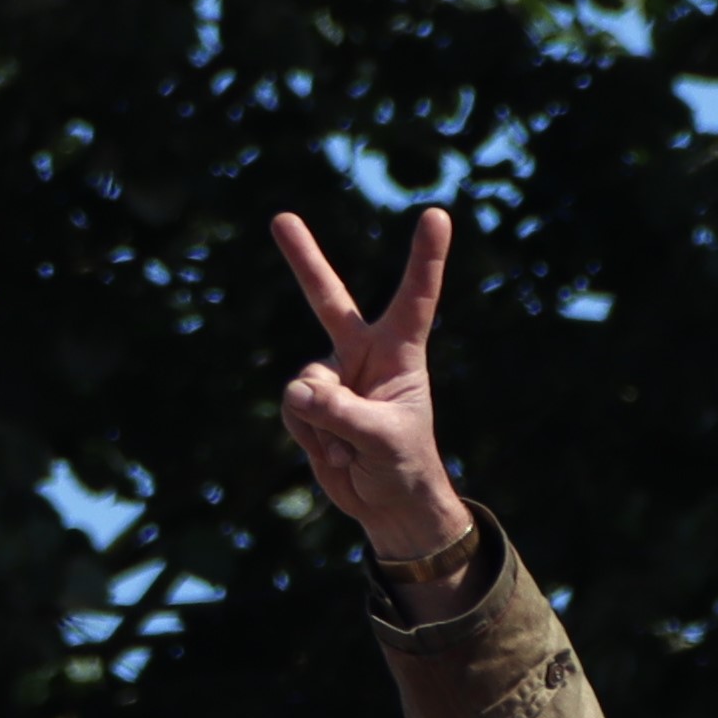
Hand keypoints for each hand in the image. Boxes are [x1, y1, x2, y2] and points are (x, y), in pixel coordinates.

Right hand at [270, 208, 478, 597]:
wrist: (388, 503)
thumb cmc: (404, 465)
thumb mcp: (383, 440)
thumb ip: (343, 414)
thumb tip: (297, 391)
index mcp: (401, 352)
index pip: (416, 298)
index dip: (425, 257)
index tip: (437, 214)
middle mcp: (363, 353)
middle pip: (327, 299)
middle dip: (303, 259)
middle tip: (280, 218)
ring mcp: (333, 376)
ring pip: (307, 382)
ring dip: (325, 423)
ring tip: (353, 449)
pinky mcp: (310, 402)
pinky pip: (293, 408)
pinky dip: (309, 436)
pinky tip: (335, 454)